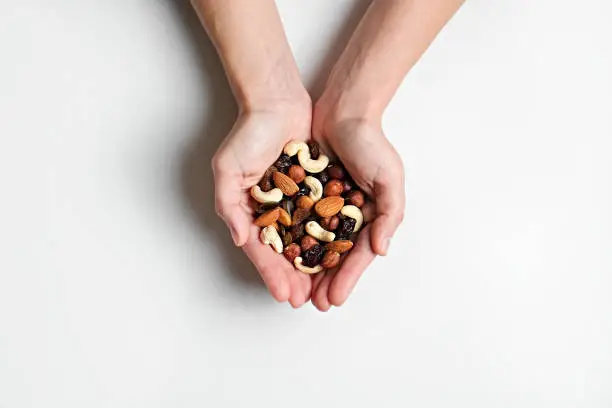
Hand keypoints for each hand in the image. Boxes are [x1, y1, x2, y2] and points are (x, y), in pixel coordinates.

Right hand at [212, 98, 313, 306]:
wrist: (277, 102)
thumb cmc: (248, 134)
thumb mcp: (227, 169)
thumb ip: (230, 206)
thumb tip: (241, 240)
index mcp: (250, 211)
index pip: (262, 250)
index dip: (272, 273)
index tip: (284, 294)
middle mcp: (273, 211)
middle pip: (285, 252)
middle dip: (294, 277)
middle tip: (305, 300)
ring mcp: (294, 202)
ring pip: (306, 241)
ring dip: (312, 266)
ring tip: (322, 288)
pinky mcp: (314, 189)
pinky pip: (322, 218)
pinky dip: (328, 238)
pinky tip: (337, 256)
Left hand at [310, 109, 404, 310]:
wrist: (344, 111)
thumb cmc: (371, 143)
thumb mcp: (390, 178)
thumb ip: (389, 215)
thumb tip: (381, 250)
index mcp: (370, 216)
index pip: (357, 255)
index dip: (347, 278)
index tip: (334, 299)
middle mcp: (348, 215)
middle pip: (335, 256)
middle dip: (325, 281)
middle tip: (314, 304)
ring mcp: (325, 206)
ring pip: (314, 244)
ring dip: (307, 268)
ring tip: (298, 290)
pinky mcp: (305, 193)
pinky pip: (297, 221)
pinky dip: (292, 240)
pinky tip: (284, 258)